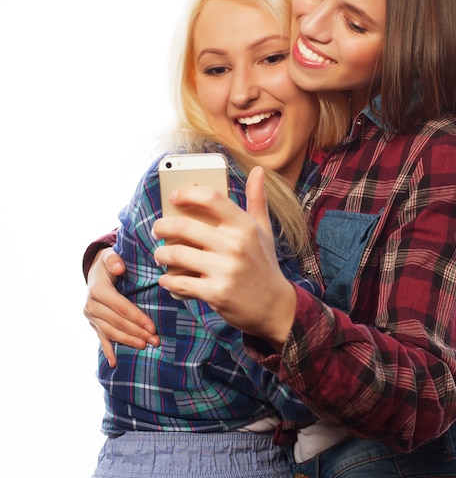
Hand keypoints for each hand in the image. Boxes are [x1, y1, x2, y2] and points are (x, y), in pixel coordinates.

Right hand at [84, 247, 159, 366]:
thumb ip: (114, 260)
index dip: (137, 317)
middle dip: (137, 332)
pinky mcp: (93, 323)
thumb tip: (119, 268)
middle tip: (155, 340)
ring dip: (128, 341)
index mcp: (97, 290)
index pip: (121, 307)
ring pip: (111, 332)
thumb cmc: (110, 262)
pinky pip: (101, 338)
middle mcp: (91, 305)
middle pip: (117, 322)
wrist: (96, 269)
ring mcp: (91, 317)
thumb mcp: (110, 256)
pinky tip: (114, 363)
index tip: (152, 327)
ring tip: (145, 347)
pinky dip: (107, 351)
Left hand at [153, 166, 295, 348]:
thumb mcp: (263, 231)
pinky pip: (179, 283)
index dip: (187, 194)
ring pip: (176, 254)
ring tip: (161, 255)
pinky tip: (168, 279)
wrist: (275, 306)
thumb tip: (258, 171)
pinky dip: (168, 281)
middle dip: (162, 227)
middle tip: (158, 229)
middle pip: (184, 226)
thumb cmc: (264, 264)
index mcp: (245, 226)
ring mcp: (225, 270)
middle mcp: (235, 245)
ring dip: (162, 255)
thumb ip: (257, 200)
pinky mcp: (216, 293)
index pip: (212, 198)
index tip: (174, 197)